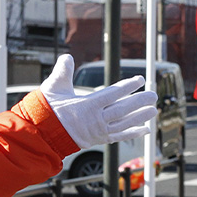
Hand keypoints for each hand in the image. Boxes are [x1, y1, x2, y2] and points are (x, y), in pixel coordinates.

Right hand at [40, 55, 158, 148]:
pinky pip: (119, 136)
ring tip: (154, 110)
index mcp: (87, 105)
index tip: (140, 80)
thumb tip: (67, 57)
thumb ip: (62, 72)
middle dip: (140, 102)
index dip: (129, 86)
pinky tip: (145, 130)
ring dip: (140, 117)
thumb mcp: (53, 87)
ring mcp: (98, 131)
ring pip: (124, 123)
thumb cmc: (47, 110)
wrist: (42, 133)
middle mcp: (96, 120)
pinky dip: (132, 133)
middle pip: (123, 109)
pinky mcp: (98, 139)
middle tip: (154, 95)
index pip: (113, 94)